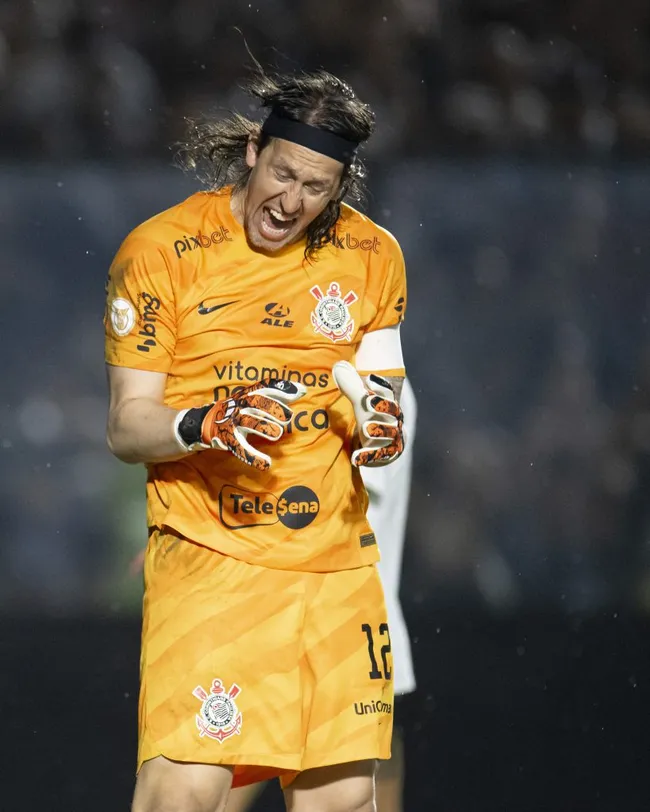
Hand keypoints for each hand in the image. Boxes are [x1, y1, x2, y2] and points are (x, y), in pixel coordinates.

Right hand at [175, 379, 306, 469]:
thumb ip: (275, 395)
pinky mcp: (227, 439)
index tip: (300, 391)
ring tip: (277, 435)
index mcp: (247, 395)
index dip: (282, 388)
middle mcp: (239, 406)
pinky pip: (241, 448)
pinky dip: (253, 457)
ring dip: (264, 428)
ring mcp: (232, 422)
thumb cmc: (235, 411)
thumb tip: (303, 390)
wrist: (202, 423)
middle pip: (257, 403)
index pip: (265, 387)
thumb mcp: (251, 399)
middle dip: (273, 409)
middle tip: (288, 417)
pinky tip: (266, 464)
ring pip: (249, 423)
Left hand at [332, 361, 403, 466]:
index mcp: (388, 404)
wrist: (383, 445)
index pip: (388, 393)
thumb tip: (339, 367)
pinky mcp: (386, 453)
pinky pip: (379, 455)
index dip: (380, 386)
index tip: (369, 379)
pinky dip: (368, 456)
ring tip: (366, 427)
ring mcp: (392, 437)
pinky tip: (357, 457)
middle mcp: (394, 419)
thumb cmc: (372, 417)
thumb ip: (352, 387)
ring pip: (390, 433)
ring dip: (378, 429)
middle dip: (381, 405)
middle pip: (392, 411)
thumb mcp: (362, 403)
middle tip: (367, 401)